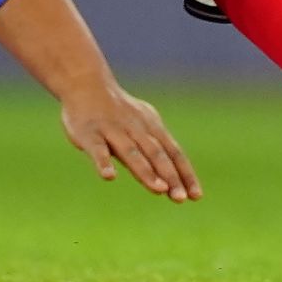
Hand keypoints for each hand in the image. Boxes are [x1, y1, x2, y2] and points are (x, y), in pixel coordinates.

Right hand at [58, 85, 201, 201]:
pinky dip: (103, 162)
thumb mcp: (141, 125)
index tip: (196, 196)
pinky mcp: (88, 134)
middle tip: (180, 198)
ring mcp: (112, 130)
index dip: (184, 173)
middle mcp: (135, 129)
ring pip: (131, 153)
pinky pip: (97, 149)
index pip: (173, 152)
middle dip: (169, 176)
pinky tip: (109, 176)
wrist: (85, 83)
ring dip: (146, 171)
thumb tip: (171, 181)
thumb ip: (154, 150)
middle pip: (156, 154)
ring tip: (159, 189)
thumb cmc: (118, 111)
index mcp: (151, 127)